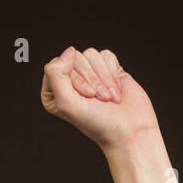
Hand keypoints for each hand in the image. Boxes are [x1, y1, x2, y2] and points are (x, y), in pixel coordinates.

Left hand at [40, 46, 159, 150]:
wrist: (128, 130)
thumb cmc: (97, 123)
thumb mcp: (66, 103)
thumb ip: (55, 75)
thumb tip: (69, 51)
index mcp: (54, 92)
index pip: (57, 65)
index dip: (75, 79)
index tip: (86, 97)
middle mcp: (70, 81)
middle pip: (75, 58)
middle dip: (91, 79)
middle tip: (99, 99)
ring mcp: (90, 74)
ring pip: (91, 55)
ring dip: (103, 78)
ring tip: (108, 98)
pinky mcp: (108, 70)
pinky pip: (106, 55)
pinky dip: (113, 74)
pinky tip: (116, 91)